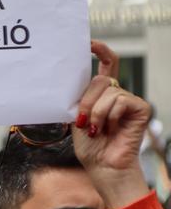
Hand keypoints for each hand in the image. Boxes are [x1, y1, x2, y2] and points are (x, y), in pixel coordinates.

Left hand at [72, 43, 151, 207]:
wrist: (102, 165)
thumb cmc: (89, 145)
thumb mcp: (77, 116)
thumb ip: (79, 98)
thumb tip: (68, 79)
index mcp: (101, 93)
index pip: (105, 64)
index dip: (100, 50)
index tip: (89, 43)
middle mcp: (117, 93)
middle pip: (100, 79)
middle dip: (87, 101)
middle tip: (83, 121)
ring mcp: (130, 99)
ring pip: (108, 92)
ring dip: (97, 113)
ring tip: (97, 130)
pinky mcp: (141, 108)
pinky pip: (120, 100)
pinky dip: (110, 116)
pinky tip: (110, 129)